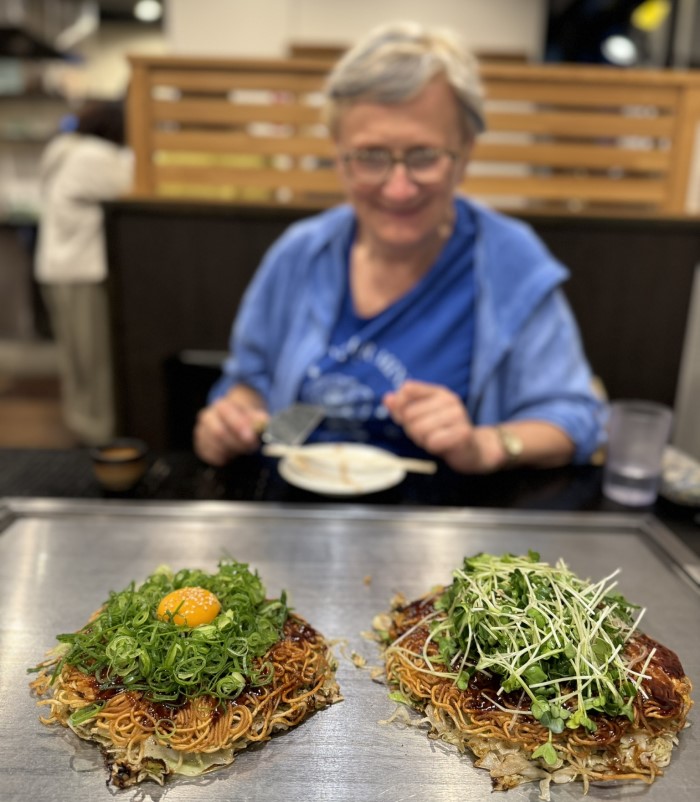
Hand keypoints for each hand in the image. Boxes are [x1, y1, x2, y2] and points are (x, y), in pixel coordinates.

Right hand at [193, 386, 268, 466]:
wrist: (232, 419)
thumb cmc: (243, 418)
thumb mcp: (253, 414)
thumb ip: (258, 418)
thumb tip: (263, 420)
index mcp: (221, 405)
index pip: (227, 414)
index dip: (238, 426)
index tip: (250, 437)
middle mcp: (207, 417)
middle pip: (218, 433)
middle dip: (237, 443)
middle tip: (250, 447)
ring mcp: (202, 432)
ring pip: (214, 446)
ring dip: (232, 451)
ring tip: (242, 449)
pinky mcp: (201, 446)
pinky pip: (210, 456)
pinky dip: (223, 458)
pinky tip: (232, 454)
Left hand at [383, 380, 503, 472]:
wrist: (471, 449)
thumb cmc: (442, 431)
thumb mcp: (420, 417)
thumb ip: (402, 407)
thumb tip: (387, 399)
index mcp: (438, 392)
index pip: (408, 389)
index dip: (399, 405)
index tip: (404, 417)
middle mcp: (449, 400)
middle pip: (409, 414)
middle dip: (411, 430)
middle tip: (425, 434)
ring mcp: (458, 415)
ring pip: (419, 429)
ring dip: (422, 440)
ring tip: (433, 439)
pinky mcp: (463, 432)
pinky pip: (432, 442)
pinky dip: (432, 447)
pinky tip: (442, 445)